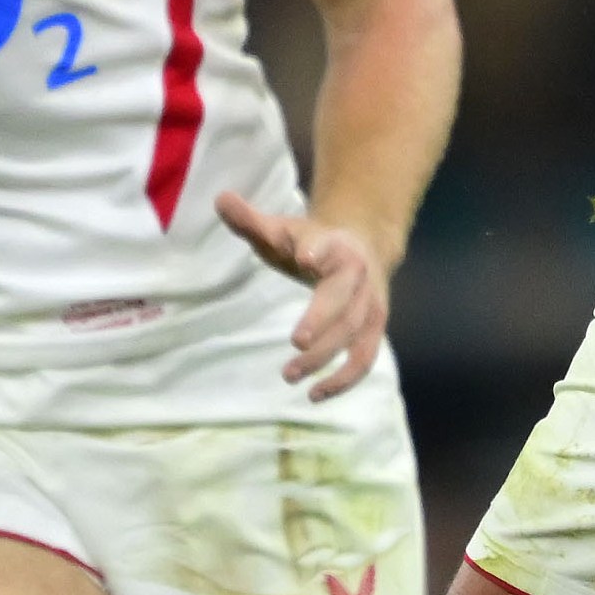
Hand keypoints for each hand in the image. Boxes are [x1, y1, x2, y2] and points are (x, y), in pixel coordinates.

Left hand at [215, 193, 394, 398]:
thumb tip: (220, 199)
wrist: (363, 249)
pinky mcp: (373, 332)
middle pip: (345, 302)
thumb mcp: (283, 231)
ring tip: (289, 375)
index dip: (319, 250)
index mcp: (336, 247)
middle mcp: (359, 278)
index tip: (303, 256)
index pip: (329, 247)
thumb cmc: (311, 244)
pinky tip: (314, 395)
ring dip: (327, 359)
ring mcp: (370, 307)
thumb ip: (251, 220)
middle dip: (322, 321)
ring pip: (354, 337)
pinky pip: (364, 360)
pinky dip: (343, 380)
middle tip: (296, 342)